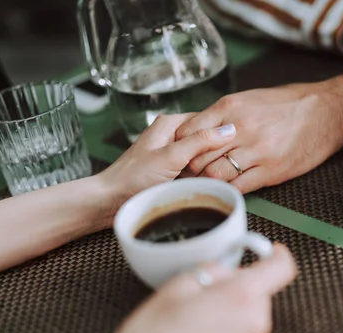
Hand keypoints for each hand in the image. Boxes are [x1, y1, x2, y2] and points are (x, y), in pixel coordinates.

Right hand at [86, 244, 296, 332]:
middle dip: (238, 291)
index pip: (280, 268)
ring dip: (234, 316)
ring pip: (252, 319)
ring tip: (197, 328)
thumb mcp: (176, 286)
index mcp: (241, 297)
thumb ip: (211, 270)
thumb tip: (225, 271)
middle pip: (260, 295)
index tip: (271, 253)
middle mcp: (254, 325)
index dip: (277, 256)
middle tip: (205, 298)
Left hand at [94, 113, 235, 220]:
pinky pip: (195, 169)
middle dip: (214, 153)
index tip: (231, 148)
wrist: (112, 201)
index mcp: (170, 123)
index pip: (208, 120)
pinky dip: (200, 176)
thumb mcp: (171, 157)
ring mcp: (172, 153)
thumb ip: (200, 141)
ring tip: (209, 177)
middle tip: (218, 167)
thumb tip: (229, 130)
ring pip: (202, 155)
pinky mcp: (172, 169)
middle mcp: (172, 134)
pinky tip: (202, 184)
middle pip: (206, 139)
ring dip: (208, 166)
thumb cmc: (133, 178)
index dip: (221, 134)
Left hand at [173, 75, 342, 193]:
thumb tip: (199, 130)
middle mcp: (240, 128)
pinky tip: (228, 188)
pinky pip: (239, 186)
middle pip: (198, 156)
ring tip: (208, 183)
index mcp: (230, 107)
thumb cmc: (288, 103)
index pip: (188, 130)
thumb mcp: (249, 98)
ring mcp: (256, 151)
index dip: (181, 145)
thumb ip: (223, 114)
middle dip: (190, 168)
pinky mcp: (271, 170)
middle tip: (189, 174)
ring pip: (216, 174)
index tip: (181, 153)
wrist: (326, 111)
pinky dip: (229, 189)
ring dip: (208, 181)